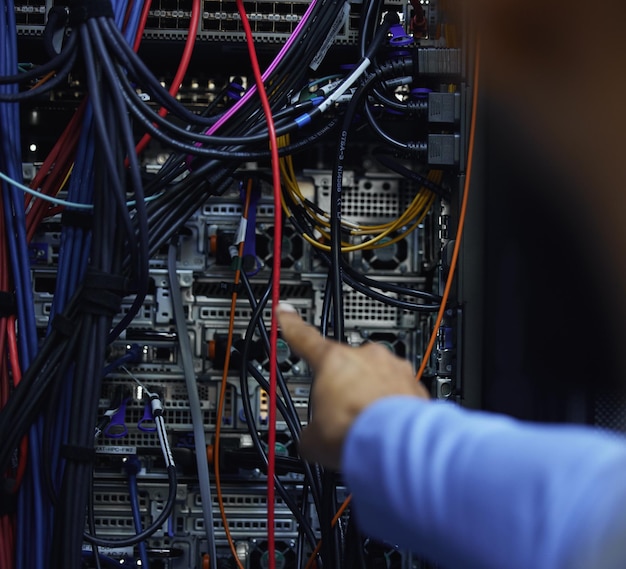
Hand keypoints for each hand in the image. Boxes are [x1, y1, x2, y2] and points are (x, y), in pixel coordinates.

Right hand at [277, 303, 428, 469]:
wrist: (397, 445)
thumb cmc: (355, 432)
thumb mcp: (313, 438)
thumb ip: (309, 428)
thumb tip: (311, 440)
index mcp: (332, 360)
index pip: (304, 337)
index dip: (292, 324)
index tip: (286, 311)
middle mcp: (365, 356)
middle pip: (346, 366)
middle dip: (343, 387)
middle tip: (340, 414)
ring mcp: (393, 368)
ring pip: (375, 378)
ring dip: (369, 396)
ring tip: (365, 426)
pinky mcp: (414, 385)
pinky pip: (398, 392)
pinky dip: (392, 407)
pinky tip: (386, 430)